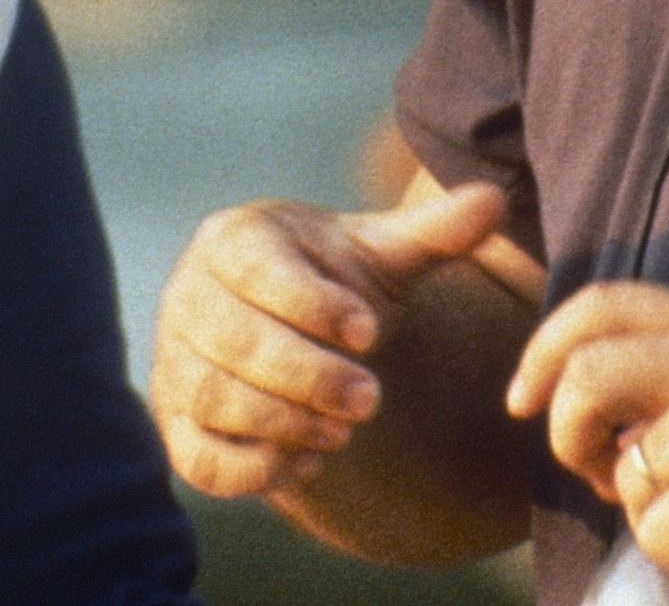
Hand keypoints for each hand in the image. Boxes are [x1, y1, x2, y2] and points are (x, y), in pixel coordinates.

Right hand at [152, 179, 511, 498]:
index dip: (312, 304)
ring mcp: (174, 361)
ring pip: (212, 399)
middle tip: (369, 400)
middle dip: (305, 375)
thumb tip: (494, 201)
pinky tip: (310, 460)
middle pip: (233, 342)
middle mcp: (189, 297)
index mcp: (232, 241)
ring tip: (343, 433)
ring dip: (282, 422)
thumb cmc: (334, 283)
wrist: (288, 329)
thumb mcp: (382, 256)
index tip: (369, 330)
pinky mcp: (176, 423)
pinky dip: (253, 468)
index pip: (257, 270)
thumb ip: (434, 232)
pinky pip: (198, 458)